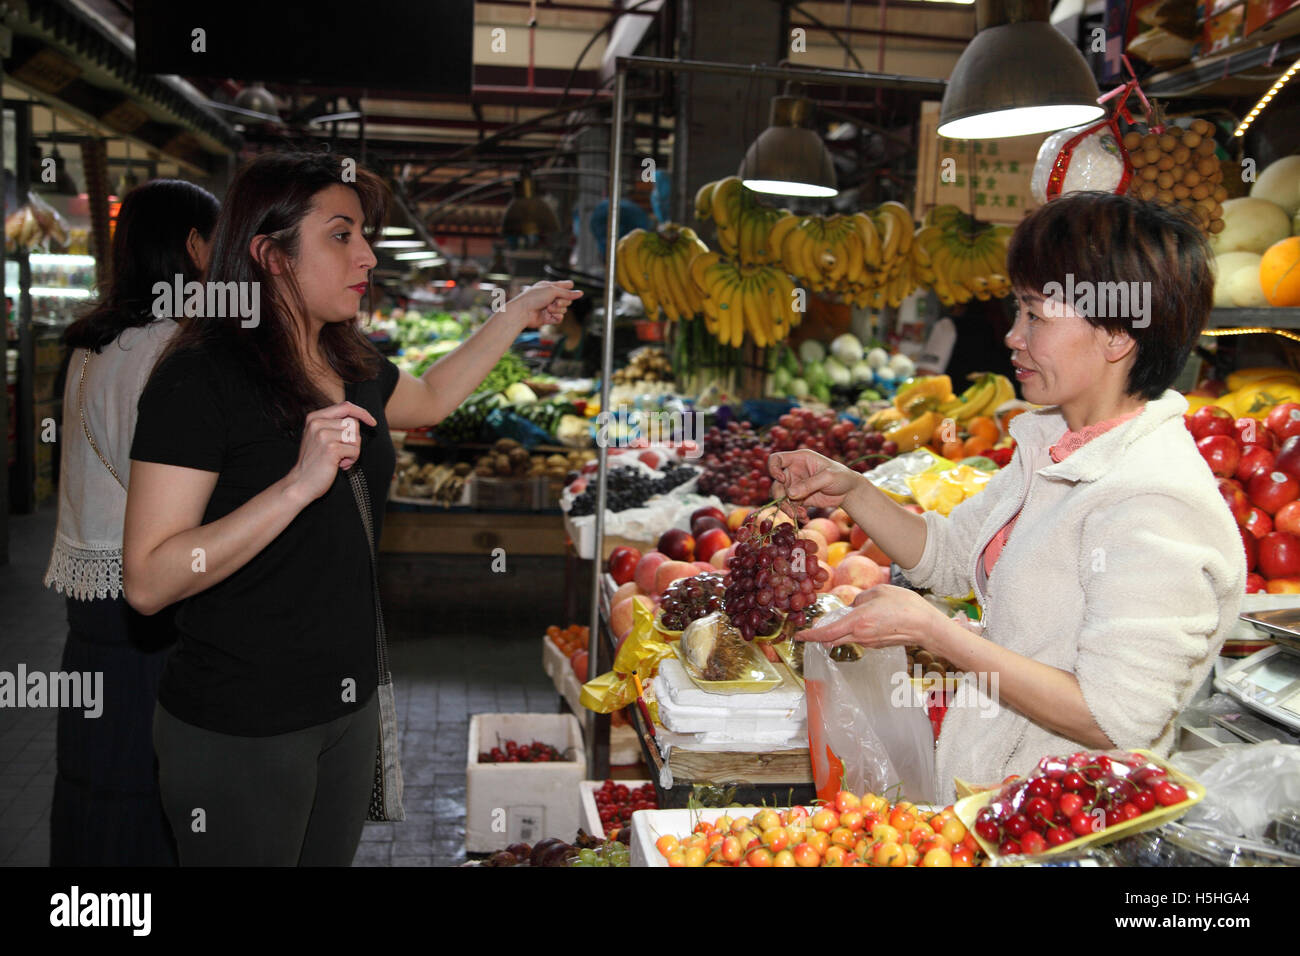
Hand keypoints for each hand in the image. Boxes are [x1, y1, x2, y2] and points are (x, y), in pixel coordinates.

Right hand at [286, 401, 377, 503]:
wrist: (300, 483)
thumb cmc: (314, 462)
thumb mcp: (319, 437)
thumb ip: (333, 424)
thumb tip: (359, 417)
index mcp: (314, 418)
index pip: (345, 406)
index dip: (362, 413)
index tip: (372, 422)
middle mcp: (317, 423)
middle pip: (353, 423)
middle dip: (354, 440)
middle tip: (342, 452)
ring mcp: (323, 435)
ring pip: (356, 437)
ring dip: (353, 451)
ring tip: (339, 459)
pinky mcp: (331, 448)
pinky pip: (355, 450)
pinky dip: (352, 460)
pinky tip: (339, 465)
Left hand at [509, 280, 583, 328]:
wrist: (523, 312)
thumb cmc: (534, 298)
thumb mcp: (552, 291)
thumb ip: (567, 293)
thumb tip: (581, 293)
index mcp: (549, 287)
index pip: (564, 286)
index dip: (569, 288)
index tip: (570, 288)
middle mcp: (550, 297)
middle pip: (567, 299)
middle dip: (563, 301)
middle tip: (556, 302)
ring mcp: (549, 308)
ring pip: (564, 310)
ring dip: (558, 309)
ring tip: (548, 308)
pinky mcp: (548, 318)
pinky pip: (559, 318)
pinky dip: (556, 317)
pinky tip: (551, 315)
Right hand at [768, 449, 862, 509]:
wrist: (849, 491)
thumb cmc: (841, 476)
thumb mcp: (828, 477)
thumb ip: (809, 484)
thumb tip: (790, 494)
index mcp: (799, 459)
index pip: (776, 459)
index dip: (773, 469)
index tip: (781, 479)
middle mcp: (794, 471)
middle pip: (777, 484)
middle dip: (781, 498)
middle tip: (791, 510)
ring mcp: (796, 485)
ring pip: (782, 498)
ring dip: (788, 509)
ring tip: (801, 515)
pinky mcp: (799, 498)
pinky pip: (791, 507)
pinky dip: (795, 514)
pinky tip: (804, 517)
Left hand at [796, 584, 949, 649]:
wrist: (926, 626)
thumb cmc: (905, 605)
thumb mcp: (878, 592)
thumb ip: (860, 598)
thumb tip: (851, 606)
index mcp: (857, 621)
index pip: (826, 633)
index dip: (810, 635)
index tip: (799, 635)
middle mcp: (860, 636)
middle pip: (831, 639)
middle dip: (819, 634)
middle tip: (811, 627)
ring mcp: (869, 643)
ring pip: (845, 638)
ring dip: (838, 631)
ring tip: (842, 617)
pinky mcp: (877, 645)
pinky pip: (858, 638)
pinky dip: (853, 631)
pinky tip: (862, 620)